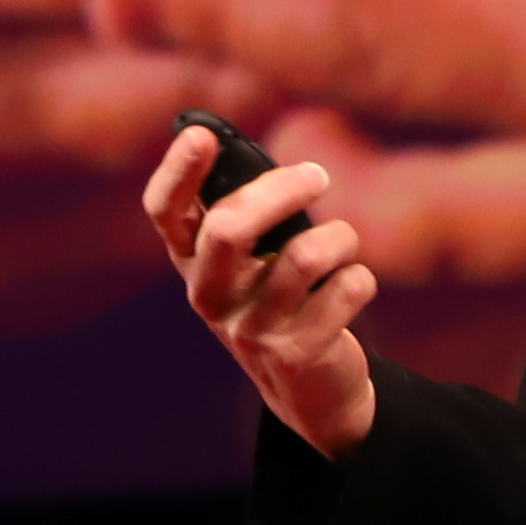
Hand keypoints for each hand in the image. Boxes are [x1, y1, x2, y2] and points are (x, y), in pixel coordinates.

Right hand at [141, 116, 377, 456]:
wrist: (308, 389)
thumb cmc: (277, 297)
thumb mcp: (248, 261)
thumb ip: (247, 212)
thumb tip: (253, 152)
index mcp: (191, 262)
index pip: (165, 213)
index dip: (177, 172)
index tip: (203, 135)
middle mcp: (209, 296)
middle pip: (229, 228)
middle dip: (280, 189)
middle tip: (317, 177)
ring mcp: (249, 329)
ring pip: (303, 257)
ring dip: (339, 238)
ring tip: (344, 244)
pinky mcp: (295, 352)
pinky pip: (345, 289)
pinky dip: (359, 278)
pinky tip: (352, 287)